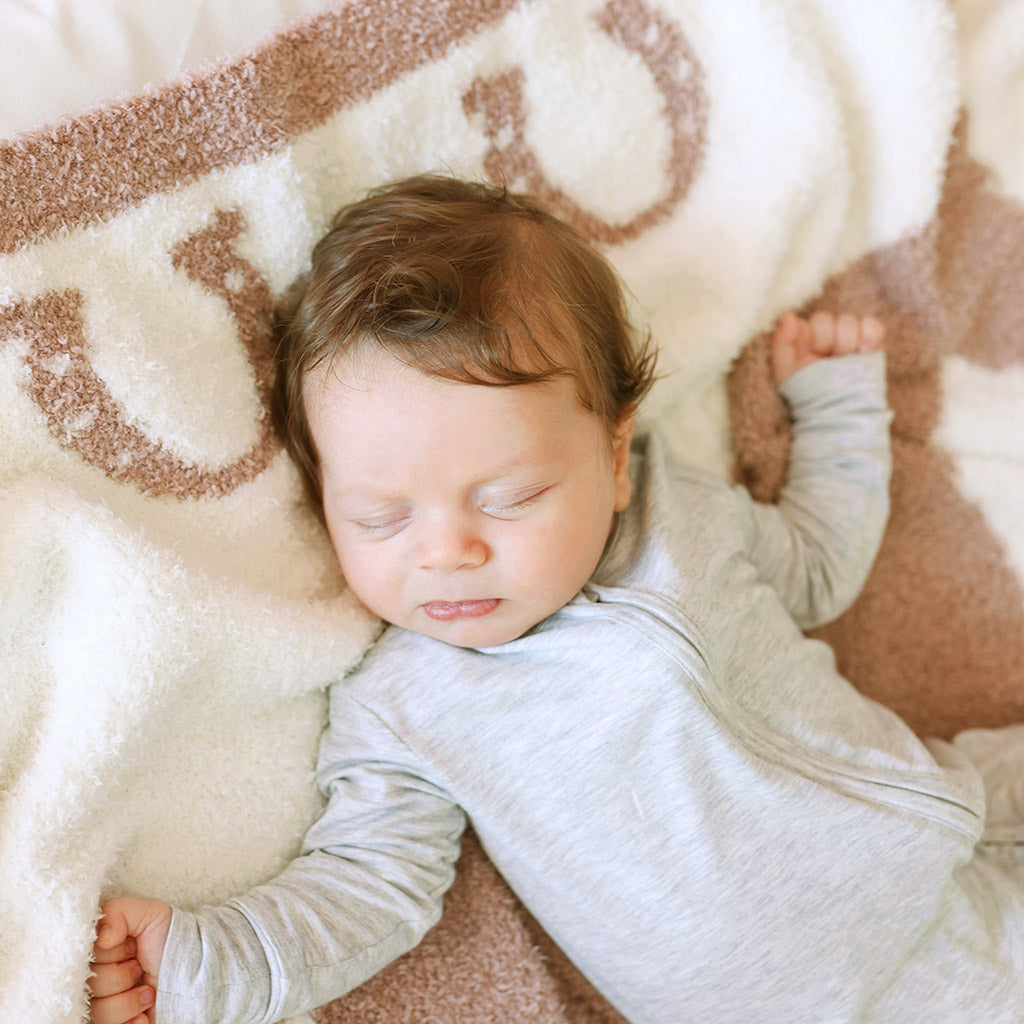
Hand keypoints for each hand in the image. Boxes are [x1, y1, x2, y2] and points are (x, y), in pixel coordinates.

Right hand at [89, 897, 172, 1023]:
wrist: (195, 970)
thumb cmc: (168, 940)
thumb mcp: (150, 913)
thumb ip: (119, 911)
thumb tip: (101, 937)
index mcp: (97, 953)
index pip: (80, 958)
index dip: (109, 953)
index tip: (132, 947)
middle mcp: (95, 980)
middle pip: (87, 986)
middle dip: (120, 976)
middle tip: (140, 968)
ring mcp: (104, 1005)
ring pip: (97, 1012)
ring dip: (128, 1001)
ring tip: (148, 992)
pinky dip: (130, 1022)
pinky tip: (143, 1015)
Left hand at [771, 310, 884, 383]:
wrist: (835, 412)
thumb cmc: (806, 394)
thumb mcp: (786, 370)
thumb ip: (782, 341)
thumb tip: (788, 316)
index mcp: (806, 340)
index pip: (807, 321)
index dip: (810, 333)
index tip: (809, 350)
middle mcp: (827, 337)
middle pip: (828, 319)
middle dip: (826, 339)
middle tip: (826, 360)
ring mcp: (849, 340)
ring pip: (848, 321)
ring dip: (845, 341)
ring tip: (843, 359)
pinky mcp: (871, 346)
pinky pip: (872, 325)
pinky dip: (869, 332)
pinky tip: (863, 350)